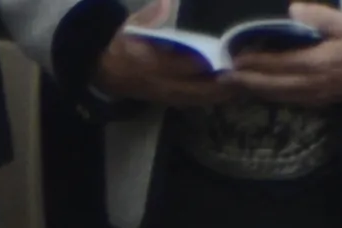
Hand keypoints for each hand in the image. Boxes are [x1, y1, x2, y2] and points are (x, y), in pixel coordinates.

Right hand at [100, 13, 231, 107]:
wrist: (99, 71)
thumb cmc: (117, 45)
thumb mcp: (129, 26)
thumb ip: (148, 16)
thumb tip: (165, 2)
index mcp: (150, 62)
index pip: (182, 65)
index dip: (206, 64)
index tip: (227, 59)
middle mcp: (158, 82)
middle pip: (195, 88)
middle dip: (219, 86)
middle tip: (241, 78)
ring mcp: (161, 93)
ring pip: (194, 98)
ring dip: (216, 96)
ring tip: (238, 89)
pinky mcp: (163, 99)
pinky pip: (188, 102)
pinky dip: (205, 99)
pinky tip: (220, 96)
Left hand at [225, 1, 341, 101]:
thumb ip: (319, 16)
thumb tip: (293, 9)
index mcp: (315, 63)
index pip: (279, 64)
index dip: (256, 62)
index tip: (236, 58)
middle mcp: (309, 83)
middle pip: (271, 84)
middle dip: (246, 80)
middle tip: (223, 76)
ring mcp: (309, 96)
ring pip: (275, 95)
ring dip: (252, 90)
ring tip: (232, 84)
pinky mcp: (311, 102)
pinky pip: (283, 100)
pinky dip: (266, 95)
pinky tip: (254, 89)